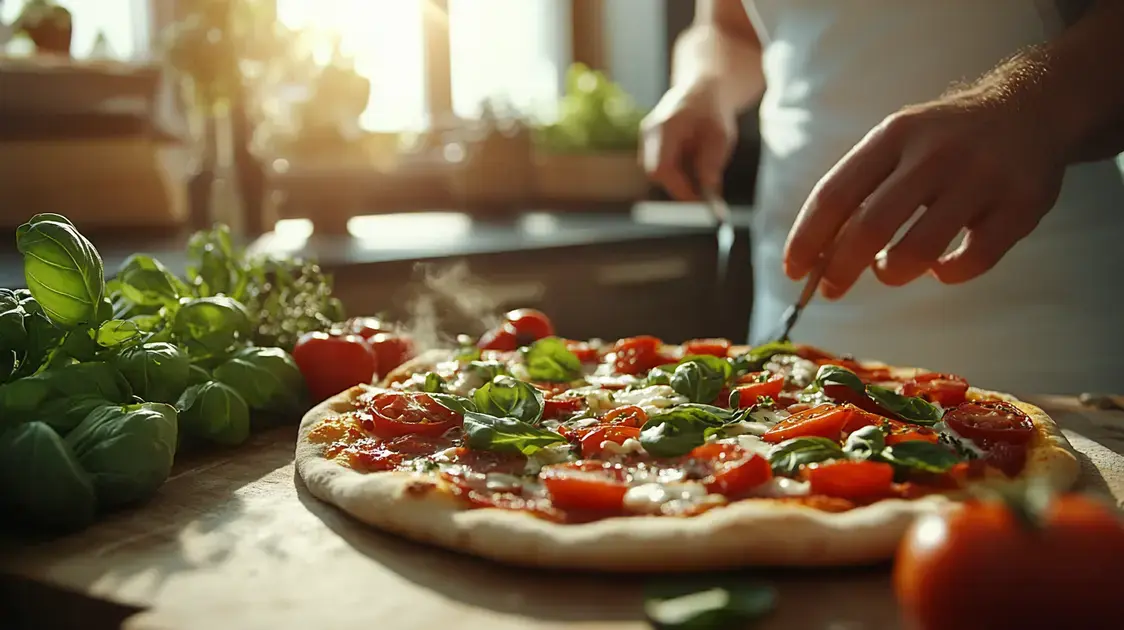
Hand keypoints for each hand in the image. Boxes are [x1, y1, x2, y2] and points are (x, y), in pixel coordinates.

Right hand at [640, 79, 738, 200]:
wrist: (702, 92)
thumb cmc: (713, 113)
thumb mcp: (721, 137)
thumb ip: (712, 164)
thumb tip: (709, 194)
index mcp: (666, 125)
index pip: (661, 167)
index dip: (679, 188)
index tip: (700, 202)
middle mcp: (649, 131)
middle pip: (655, 173)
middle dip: (680, 187)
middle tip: (705, 197)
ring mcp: (645, 138)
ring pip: (657, 172)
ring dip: (680, 178)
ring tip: (703, 165)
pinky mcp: (648, 145)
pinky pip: (659, 167)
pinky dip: (678, 172)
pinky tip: (694, 159)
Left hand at [783, 90, 1067, 298]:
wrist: (1032, 109)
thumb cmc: (943, 142)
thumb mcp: (896, 145)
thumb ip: (860, 192)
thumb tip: (814, 258)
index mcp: (893, 136)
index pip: (834, 194)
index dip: (806, 239)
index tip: (793, 271)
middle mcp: (935, 154)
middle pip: (870, 227)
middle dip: (840, 268)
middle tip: (830, 290)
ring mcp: (981, 179)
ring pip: (919, 250)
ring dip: (892, 272)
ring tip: (888, 270)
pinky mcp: (1021, 205)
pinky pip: (972, 261)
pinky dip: (947, 275)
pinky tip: (940, 267)